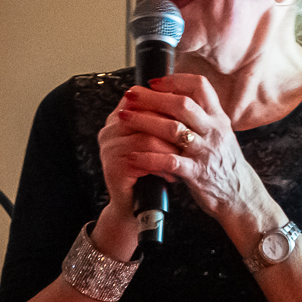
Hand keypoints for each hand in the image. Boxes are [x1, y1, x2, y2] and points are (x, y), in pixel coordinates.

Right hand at [98, 95, 179, 219]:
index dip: (167, 101)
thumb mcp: (160, 139)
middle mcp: (110, 129)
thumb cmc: (153, 168)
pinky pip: (143, 159)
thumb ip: (166, 117)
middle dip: (173, 126)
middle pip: (145, 114)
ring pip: (147, 138)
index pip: (141, 95)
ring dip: (171, 150)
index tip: (190, 113)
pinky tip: (173, 174)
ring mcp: (108, 148)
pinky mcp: (112, 167)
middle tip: (193, 137)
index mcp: (120, 116)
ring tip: (184, 159)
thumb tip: (191, 97)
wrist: (137, 205)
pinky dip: (162, 166)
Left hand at [116, 76, 271, 229]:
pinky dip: (149, 157)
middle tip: (131, 95)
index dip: (176, 80)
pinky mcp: (197, 173)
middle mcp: (213, 131)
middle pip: (182, 104)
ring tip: (123, 117)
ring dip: (144, 121)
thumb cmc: (222, 162)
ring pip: (173, 130)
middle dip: (152, 98)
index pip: (201, 87)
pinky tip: (133, 155)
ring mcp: (205, 152)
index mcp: (218, 118)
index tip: (154, 82)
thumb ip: (201, 116)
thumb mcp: (219, 133)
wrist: (238, 193)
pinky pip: (170, 162)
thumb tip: (172, 97)